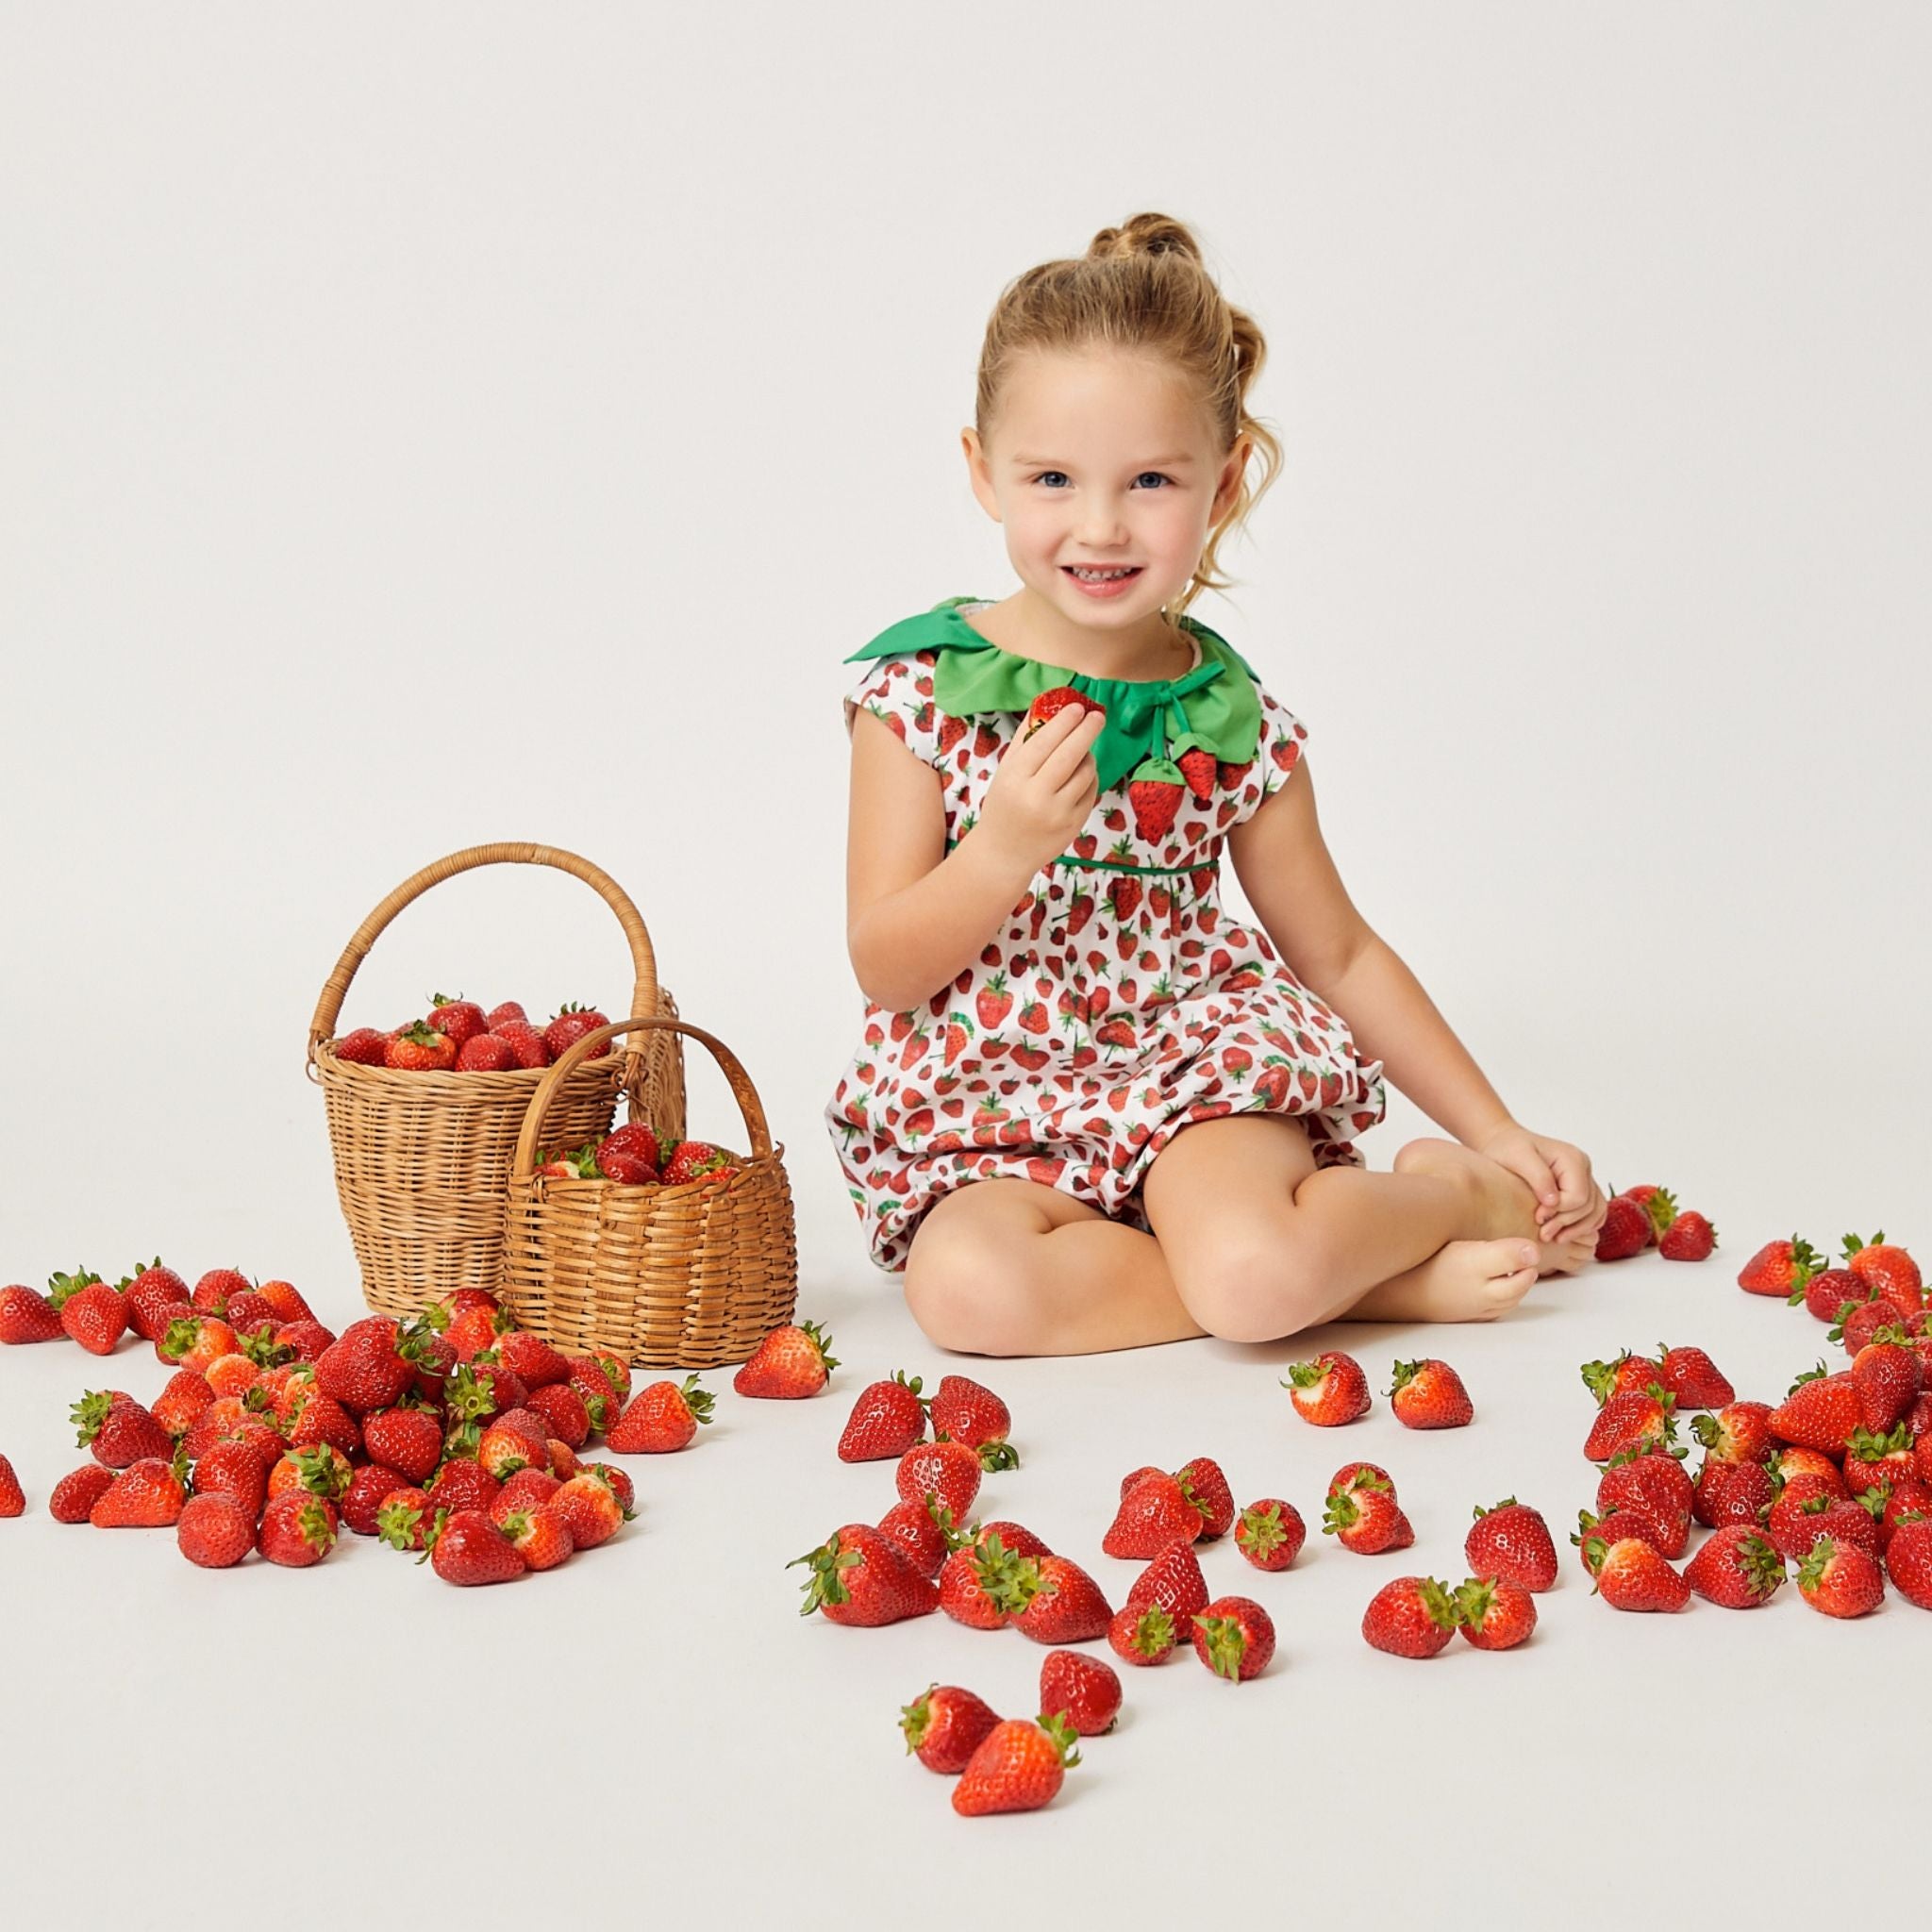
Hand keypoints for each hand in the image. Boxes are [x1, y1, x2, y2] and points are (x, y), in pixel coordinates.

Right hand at [976, 702, 1106, 876]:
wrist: (1004, 853)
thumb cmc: (1004, 804)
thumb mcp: (1007, 771)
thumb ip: (1026, 739)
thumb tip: (1047, 705)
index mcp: (1015, 778)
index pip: (1045, 742)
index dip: (1064, 722)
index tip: (1077, 707)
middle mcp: (1037, 796)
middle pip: (1070, 754)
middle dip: (1087, 730)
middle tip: (1097, 716)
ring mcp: (1058, 813)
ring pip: (1086, 772)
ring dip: (1088, 756)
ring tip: (1081, 752)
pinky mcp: (1074, 824)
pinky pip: (1091, 791)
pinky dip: (1089, 778)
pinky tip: (1079, 776)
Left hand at [1473, 1121, 1606, 1246]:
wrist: (1505, 1142)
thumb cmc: (1509, 1147)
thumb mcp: (1518, 1157)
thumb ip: (1539, 1177)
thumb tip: (1554, 1202)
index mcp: (1572, 1159)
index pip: (1578, 1196)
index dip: (1560, 1212)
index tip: (1538, 1217)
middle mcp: (1583, 1169)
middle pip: (1589, 1206)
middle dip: (1566, 1223)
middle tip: (1543, 1234)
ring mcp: (1584, 1179)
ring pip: (1595, 1212)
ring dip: (1577, 1229)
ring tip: (1554, 1238)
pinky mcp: (1579, 1189)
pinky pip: (1593, 1212)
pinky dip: (1583, 1225)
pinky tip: (1565, 1233)